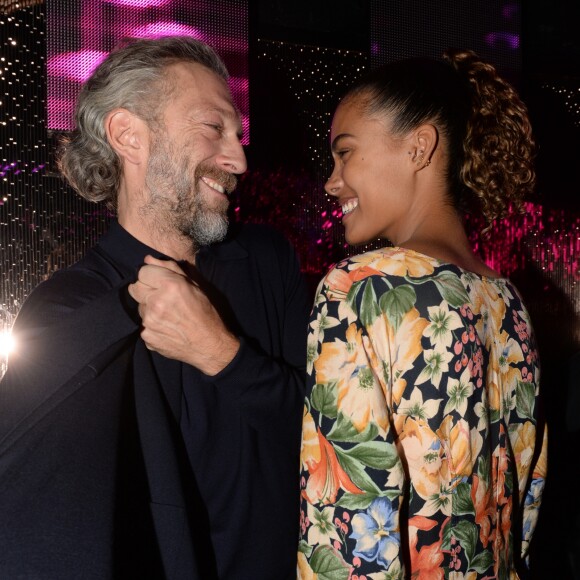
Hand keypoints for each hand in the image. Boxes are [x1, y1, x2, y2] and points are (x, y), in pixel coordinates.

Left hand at [127, 255, 239, 374]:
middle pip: (135, 288)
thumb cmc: (205, 313)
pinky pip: (143, 325)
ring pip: (139, 307)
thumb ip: (170, 268)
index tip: (160, 282)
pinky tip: (167, 327)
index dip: (151, 276)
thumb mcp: (194, 285)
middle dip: (146, 290)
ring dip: (149, 308)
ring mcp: (149, 321)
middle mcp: (156, 302)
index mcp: (170, 285)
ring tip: (168, 314)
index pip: (142, 272)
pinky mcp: (147, 337)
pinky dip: (152, 325)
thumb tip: (148, 259)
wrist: (209, 344)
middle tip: (162, 297)